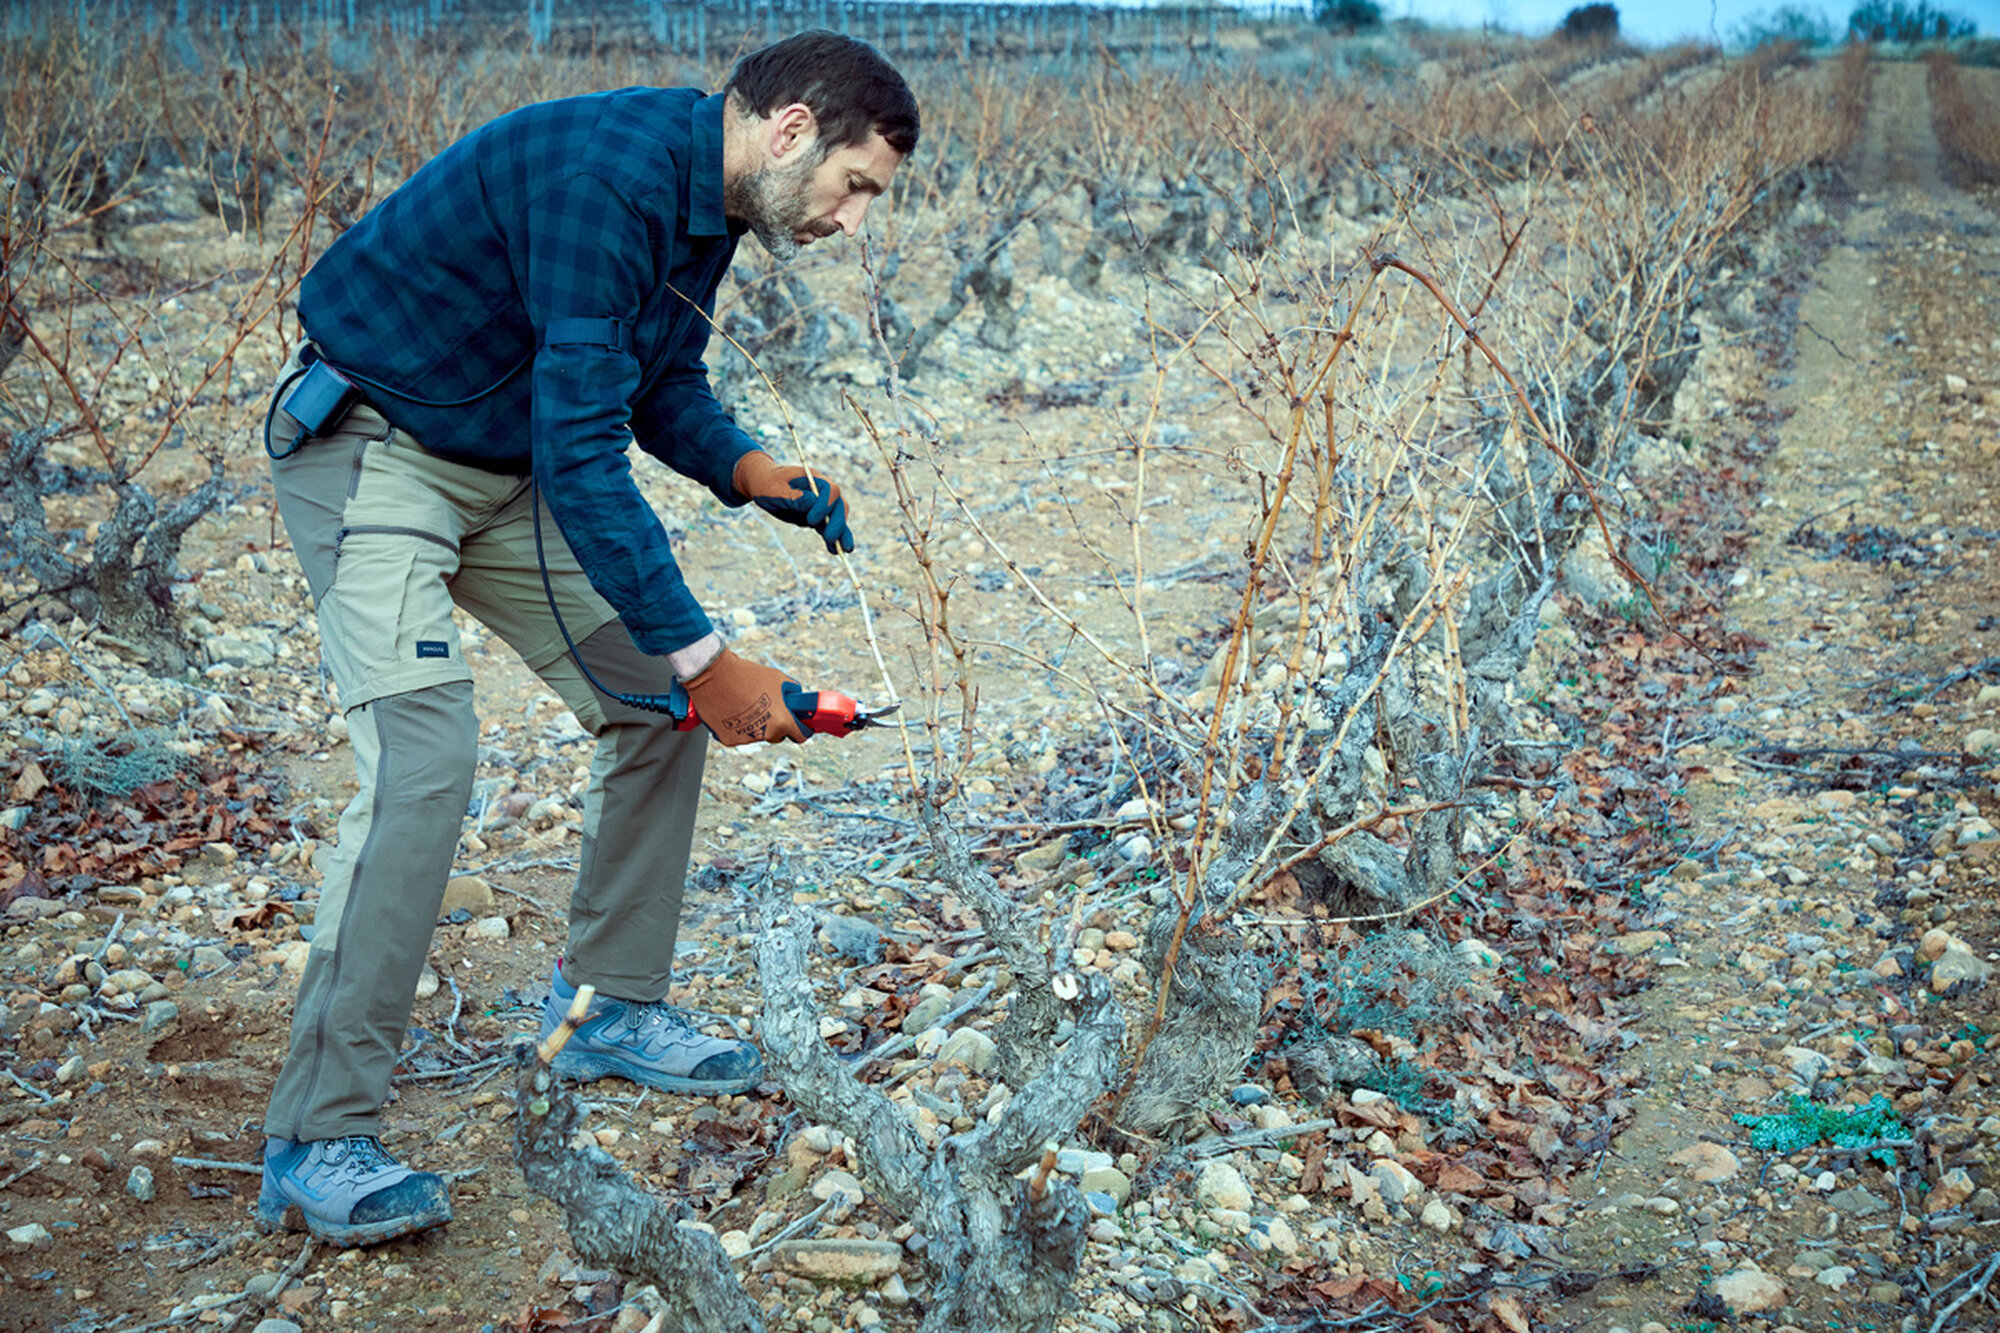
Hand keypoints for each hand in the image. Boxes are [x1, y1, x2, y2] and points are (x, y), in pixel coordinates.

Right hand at [681, 647, 807, 745]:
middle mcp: (765, 734)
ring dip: (754, 725)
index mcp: (781, 721)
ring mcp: (746, 739)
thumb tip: (795, 699)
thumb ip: (791, 692)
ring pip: (756, 735)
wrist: (713, 675)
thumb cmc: (746, 675)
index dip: (801, 729)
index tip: (800, 725)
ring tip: (744, 704)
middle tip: (766, 708)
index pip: (800, 736)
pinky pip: (738, 736)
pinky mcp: (729, 740)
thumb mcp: (777, 678)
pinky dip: (736, 727)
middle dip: (775, 725)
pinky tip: (731, 710)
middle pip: (777, 736)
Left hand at [734, 450, 852, 553]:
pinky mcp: (818, 516)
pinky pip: (829, 527)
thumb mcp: (776, 490)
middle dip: (838, 524)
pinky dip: (833, 539)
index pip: (831, 491)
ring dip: (841, 534)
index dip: (825, 507)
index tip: (811, 520)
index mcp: (814, 478)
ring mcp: (822, 504)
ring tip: (844, 551)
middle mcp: (823, 490)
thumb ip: (794, 497)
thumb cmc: (768, 484)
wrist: (764, 485)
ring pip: (838, 518)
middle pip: (839, 506)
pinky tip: (834, 550)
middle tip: (830, 539)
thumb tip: (812, 503)